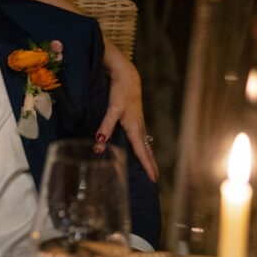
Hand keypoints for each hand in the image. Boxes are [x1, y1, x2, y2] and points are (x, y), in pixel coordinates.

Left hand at [97, 56, 157, 182]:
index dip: (147, 166)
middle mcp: (139, 127)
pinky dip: (144, 148)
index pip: (142, 152)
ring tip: (152, 169)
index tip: (154, 179)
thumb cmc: (120, 91)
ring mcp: (139, 123)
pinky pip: (142, 138)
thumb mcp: (112, 109)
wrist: (127, 76)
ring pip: (145, 145)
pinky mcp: (136, 119)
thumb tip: (100, 144)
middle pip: (147, 150)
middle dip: (151, 165)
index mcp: (134, 127)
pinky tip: (142, 149)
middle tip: (156, 180)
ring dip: (149, 157)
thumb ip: (106, 126)